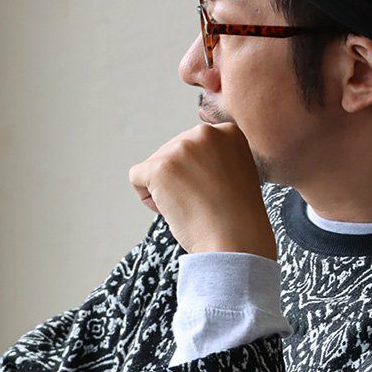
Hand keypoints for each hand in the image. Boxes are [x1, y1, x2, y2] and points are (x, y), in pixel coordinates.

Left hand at [128, 122, 276, 260]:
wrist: (235, 238)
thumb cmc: (235, 217)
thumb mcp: (234, 173)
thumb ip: (213, 159)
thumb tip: (184, 163)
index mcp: (227, 132)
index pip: (192, 148)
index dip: (197, 175)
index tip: (214, 193)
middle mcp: (204, 133)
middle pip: (170, 153)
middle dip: (178, 181)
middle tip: (201, 203)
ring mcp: (181, 148)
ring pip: (153, 167)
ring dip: (164, 191)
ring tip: (190, 207)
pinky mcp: (160, 167)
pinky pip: (136, 177)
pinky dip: (147, 198)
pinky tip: (171, 210)